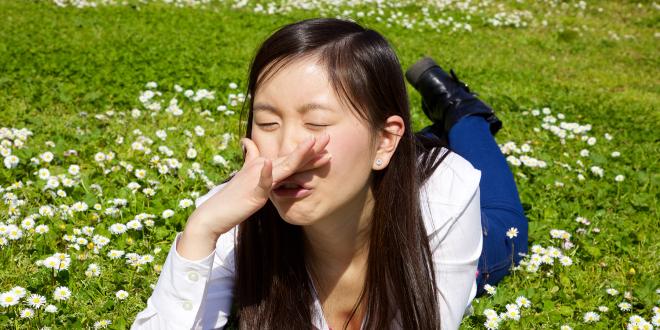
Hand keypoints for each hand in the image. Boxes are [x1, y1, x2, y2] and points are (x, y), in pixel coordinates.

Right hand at [188, 133, 330, 236]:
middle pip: (291, 158)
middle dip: (310, 149)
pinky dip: (266, 174)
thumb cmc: (232, 196)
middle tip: (328, 138)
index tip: (325, 145)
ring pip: (283, 166)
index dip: (307, 151)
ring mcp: (257, 178)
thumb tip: (246, 141)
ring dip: (298, 155)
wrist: (214, 213)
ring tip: (312, 145)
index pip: (290, 158)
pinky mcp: (253, 192)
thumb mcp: (244, 176)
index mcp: (264, 166)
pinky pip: (262, 182)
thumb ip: (249, 158)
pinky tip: (269, 165)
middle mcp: (262, 168)